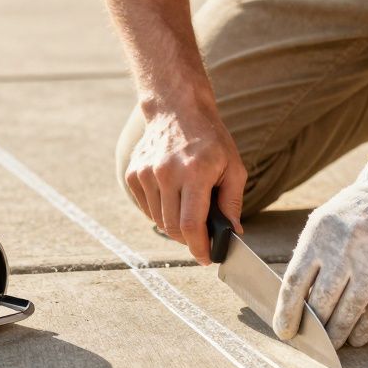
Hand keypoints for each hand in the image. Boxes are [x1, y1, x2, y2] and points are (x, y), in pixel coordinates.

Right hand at [125, 102, 245, 262]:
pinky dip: (160, 212)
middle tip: (202, 237)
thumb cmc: (211, 139)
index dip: (199, 247)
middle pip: (172, 227)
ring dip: (174, 226)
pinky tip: (173, 198)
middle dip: (189, 240)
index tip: (206, 258)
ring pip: (158, 220)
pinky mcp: (134, 173)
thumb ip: (233, 202)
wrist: (177, 109)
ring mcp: (146, 173)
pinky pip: (147, 208)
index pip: (191, 224)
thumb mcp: (233, 166)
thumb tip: (232, 233)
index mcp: (195, 172)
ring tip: (188, 211)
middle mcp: (166, 173)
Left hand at [273, 157, 367, 347]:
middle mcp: (344, 248)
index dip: (287, 312)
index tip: (284, 332)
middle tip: (311, 340)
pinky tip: (357, 337)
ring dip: (339, 332)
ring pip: (351, 309)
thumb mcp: (320, 227)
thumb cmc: (348, 219)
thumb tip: (295, 305)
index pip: (295, 282)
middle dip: (315, 327)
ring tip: (333, 344)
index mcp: (319, 236)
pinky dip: (366, 328)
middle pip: (323, 300)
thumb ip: (308, 261)